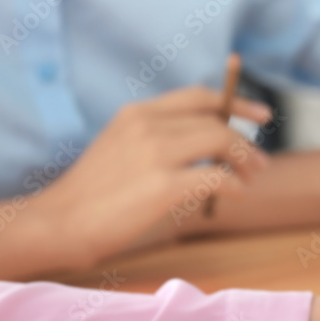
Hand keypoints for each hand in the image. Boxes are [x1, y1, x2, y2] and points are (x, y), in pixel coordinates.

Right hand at [34, 88, 271, 266]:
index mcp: (137, 113)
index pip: (199, 97)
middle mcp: (147, 124)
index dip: (236, 102)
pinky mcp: (163, 185)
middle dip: (246, 142)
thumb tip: (211, 149)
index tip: (261, 115)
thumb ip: (159, 139)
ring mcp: (155, 152)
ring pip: (221, 141)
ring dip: (245, 161)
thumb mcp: (122, 148)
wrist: (58, 223)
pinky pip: (217, 177)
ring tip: (249, 180)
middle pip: (216, 121)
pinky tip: (235, 195)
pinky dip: (234, 185)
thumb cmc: (92, 195)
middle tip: (259, 164)